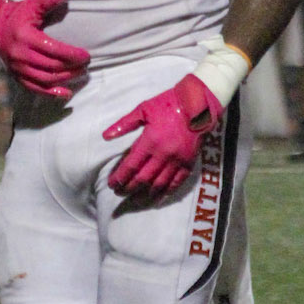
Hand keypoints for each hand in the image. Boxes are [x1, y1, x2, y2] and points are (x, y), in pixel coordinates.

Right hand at [0, 0, 89, 98]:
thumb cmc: (17, 15)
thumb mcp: (32, 4)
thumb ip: (49, 1)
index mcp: (26, 36)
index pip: (54, 50)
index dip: (73, 55)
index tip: (86, 55)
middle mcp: (20, 54)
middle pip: (52, 67)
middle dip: (73, 67)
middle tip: (86, 64)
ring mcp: (17, 68)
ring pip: (46, 79)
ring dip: (66, 79)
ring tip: (79, 73)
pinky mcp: (16, 76)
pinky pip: (35, 88)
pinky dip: (51, 93)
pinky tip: (65, 93)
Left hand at [103, 73, 220, 200]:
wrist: (197, 105)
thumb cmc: (167, 104)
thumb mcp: (142, 110)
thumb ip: (124, 125)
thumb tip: (105, 136)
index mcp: (150, 141)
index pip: (131, 166)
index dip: (120, 177)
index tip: (112, 184)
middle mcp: (163, 154)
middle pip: (143, 178)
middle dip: (129, 187)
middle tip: (119, 192)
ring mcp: (177, 160)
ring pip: (159, 183)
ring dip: (146, 193)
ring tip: (135, 199)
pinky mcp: (189, 162)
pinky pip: (177, 182)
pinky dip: (167, 192)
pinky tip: (158, 198)